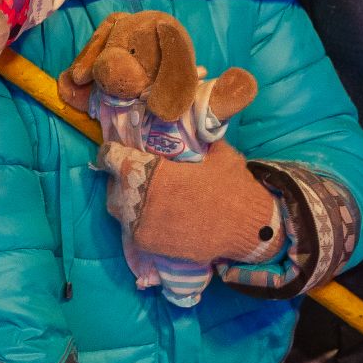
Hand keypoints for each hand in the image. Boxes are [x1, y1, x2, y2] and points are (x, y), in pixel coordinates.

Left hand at [98, 140, 282, 264]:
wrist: (250, 229)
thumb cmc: (233, 187)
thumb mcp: (217, 152)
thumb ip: (198, 137)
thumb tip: (191, 117)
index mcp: (153, 172)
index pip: (113, 158)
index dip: (113, 152)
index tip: (116, 150)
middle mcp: (140, 198)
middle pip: (114, 184)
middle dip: (121, 177)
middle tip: (133, 172)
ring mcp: (142, 225)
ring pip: (118, 209)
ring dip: (126, 200)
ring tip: (141, 193)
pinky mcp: (149, 245)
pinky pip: (130, 230)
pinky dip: (136, 220)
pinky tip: (149, 213)